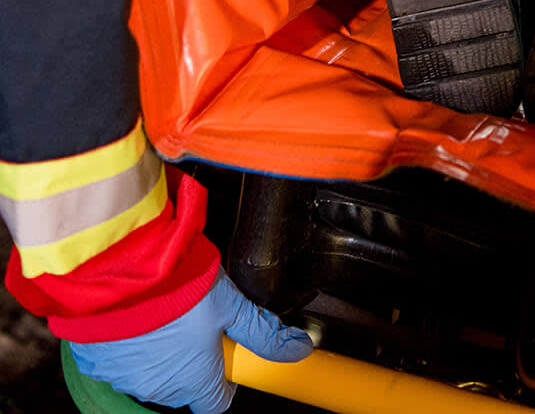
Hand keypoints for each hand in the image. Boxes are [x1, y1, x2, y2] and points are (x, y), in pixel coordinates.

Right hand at [68, 270, 312, 412]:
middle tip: (201, 320)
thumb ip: (262, 331)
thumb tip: (298, 347)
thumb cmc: (175, 287)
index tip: (229, 354)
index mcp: (193, 381)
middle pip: (186, 385)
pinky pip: (122, 359)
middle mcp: (158, 387)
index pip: (216, 403)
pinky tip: (142, 314)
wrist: (122, 270)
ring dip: (164, 349)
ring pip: (154, 372)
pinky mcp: (99, 361)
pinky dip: (133, 342)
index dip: (226, 379)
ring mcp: (125, 377)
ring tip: (171, 309)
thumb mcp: (231, 304)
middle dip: (196, 358)